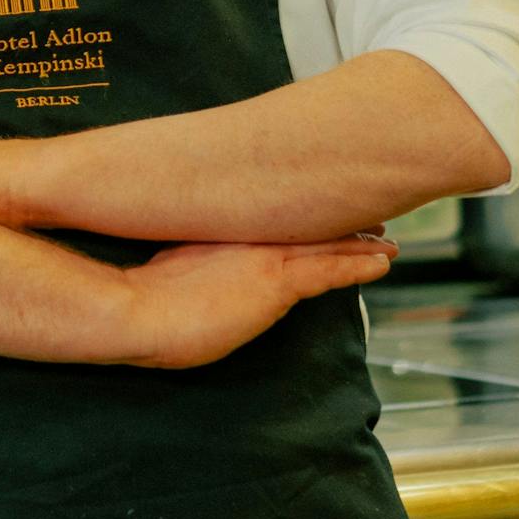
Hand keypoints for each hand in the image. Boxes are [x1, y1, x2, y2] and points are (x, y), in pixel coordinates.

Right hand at [116, 235, 393, 369]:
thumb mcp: (165, 271)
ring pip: (323, 244)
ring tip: (385, 238)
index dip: (300, 215)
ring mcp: (262, 256)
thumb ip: (188, 263)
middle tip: (367, 215)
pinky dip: (357, 265)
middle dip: (337, 224)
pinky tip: (382, 262)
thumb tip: (193, 273)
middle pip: (304, 226)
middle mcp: (246, 237)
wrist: (133, 311)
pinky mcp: (276, 282)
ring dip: (357, 242)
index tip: (319, 207)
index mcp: (220, 234)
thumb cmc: (137, 304)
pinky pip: (329, 271)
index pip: (271, 221)